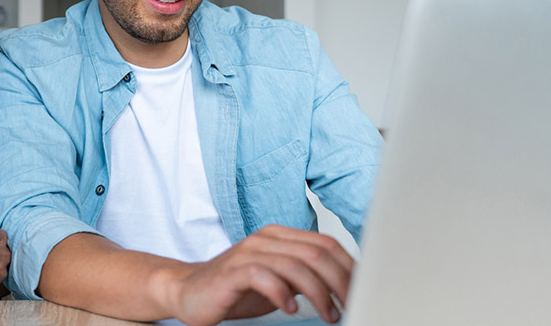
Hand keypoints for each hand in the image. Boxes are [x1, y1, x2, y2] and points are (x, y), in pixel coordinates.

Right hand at [163, 225, 352, 325]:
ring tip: (328, 314)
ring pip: (295, 265)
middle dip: (340, 281)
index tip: (363, 289)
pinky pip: (264, 276)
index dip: (349, 267)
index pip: (326, 243)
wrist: (188, 291)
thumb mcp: (279, 281)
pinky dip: (282, 294)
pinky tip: (290, 309)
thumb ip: (305, 277)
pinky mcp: (233, 271)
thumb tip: (344, 287)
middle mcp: (266, 238)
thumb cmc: (235, 289)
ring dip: (318, 293)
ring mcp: (248, 252)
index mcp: (280, 236)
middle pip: (316, 253)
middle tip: (350, 305)